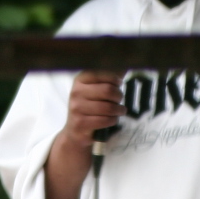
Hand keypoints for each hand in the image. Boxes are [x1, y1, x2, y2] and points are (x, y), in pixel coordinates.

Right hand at [45, 71, 122, 198]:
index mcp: (80, 80)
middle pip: (108, 90)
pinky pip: (105, 120)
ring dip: (119, 110)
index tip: (118, 84)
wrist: (75, 133)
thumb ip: (109, 78)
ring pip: (108, 107)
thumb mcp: (95, 90)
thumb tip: (124, 65)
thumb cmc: (90, 107)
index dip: (115, 79)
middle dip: (119, 96)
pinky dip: (113, 120)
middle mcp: (75, 92)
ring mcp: (76, 109)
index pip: (102, 74)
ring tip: (120, 110)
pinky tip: (112, 119)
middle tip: (120, 100)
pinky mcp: (81, 124)